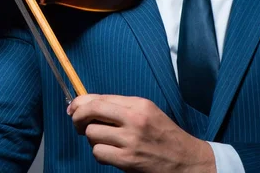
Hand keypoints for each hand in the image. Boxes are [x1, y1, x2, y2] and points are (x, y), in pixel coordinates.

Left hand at [67, 94, 215, 172]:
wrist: (187, 160)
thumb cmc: (163, 135)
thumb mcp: (146, 112)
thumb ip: (120, 107)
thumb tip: (87, 105)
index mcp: (138, 104)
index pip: (100, 98)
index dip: (80, 102)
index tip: (73, 108)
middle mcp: (134, 119)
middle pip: (91, 111)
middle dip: (78, 118)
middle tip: (78, 125)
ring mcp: (131, 140)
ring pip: (92, 133)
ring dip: (92, 139)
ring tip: (103, 142)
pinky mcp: (128, 159)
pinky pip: (98, 152)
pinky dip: (99, 154)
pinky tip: (109, 154)